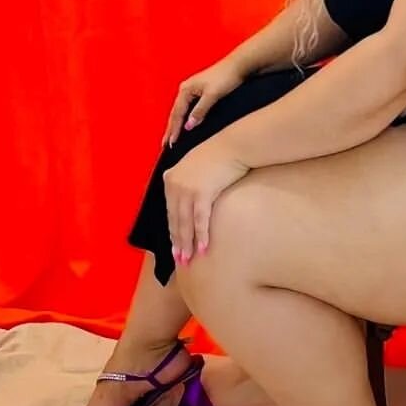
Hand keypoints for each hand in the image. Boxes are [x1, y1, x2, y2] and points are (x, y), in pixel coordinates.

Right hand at [162, 57, 246, 147]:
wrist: (239, 65)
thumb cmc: (226, 77)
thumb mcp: (212, 95)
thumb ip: (200, 111)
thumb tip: (188, 126)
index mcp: (186, 90)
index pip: (177, 114)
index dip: (174, 130)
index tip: (171, 144)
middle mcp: (186, 89)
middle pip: (175, 113)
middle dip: (170, 129)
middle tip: (165, 145)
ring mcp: (192, 90)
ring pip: (181, 111)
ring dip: (176, 124)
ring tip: (172, 138)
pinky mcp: (200, 91)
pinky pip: (188, 108)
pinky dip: (184, 118)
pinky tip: (185, 124)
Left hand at [163, 134, 249, 264]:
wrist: (235, 145)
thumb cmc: (220, 155)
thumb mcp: (195, 165)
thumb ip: (187, 179)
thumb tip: (188, 196)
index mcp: (170, 178)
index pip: (170, 210)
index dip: (173, 230)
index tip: (175, 245)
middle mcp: (175, 184)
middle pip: (175, 219)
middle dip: (177, 242)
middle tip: (180, 259)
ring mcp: (187, 189)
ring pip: (185, 223)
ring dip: (187, 244)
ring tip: (188, 259)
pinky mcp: (202, 193)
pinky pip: (200, 220)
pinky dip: (201, 236)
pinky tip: (203, 249)